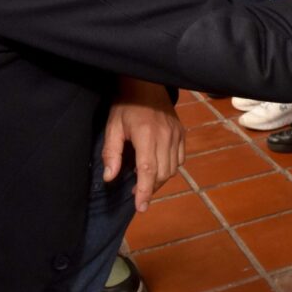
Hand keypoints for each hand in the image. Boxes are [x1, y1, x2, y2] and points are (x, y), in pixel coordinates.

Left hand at [102, 78, 184, 212]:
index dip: (144, 191)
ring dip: (160, 180)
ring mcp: (176, 134)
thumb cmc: (126, 104)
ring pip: (173, 168)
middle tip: (136, 194)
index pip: (148, 170)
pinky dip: (170, 168)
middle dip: (150, 188)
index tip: (140, 207)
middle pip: (162, 173)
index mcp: (146, 134)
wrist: (146, 83)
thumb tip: (110, 178)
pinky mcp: (182, 133)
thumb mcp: (112, 126)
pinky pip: (180, 159)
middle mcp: (166, 136)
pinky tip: (158, 167)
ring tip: (145, 182)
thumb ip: (111, 153)